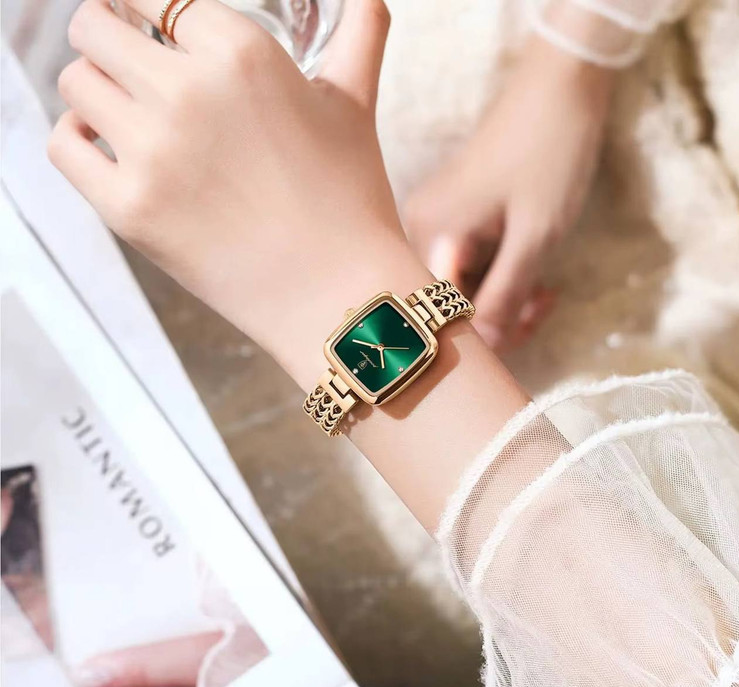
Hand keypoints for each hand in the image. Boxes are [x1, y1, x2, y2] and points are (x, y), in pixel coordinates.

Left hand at [49, 0, 429, 388]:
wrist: (338, 294)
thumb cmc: (350, 201)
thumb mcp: (355, 107)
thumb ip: (360, 37)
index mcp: (241, 52)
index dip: (147, 12)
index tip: (148, 28)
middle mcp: (187, 92)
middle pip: (94, 29)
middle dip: (108, 40)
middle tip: (128, 63)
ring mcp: (152, 153)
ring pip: (75, 83)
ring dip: (95, 90)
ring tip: (128, 113)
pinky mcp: (129, 209)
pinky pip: (65, 146)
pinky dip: (80, 139)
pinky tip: (109, 147)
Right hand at [405, 36, 614, 352]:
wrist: (560, 88)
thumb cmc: (549, 154)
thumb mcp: (535, 235)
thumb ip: (507, 295)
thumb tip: (488, 346)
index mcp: (430, 233)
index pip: (440, 311)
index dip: (483, 332)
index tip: (526, 326)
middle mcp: (418, 229)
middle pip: (448, 300)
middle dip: (498, 314)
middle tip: (541, 306)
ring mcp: (433, 221)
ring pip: (460, 286)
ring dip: (504, 296)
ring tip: (544, 291)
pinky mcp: (451, 216)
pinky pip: (468, 264)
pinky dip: (500, 275)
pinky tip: (532, 274)